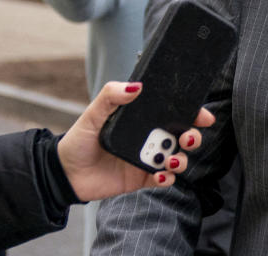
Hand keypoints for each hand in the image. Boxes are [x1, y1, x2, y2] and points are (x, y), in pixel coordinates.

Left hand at [57, 81, 214, 201]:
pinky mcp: (142, 179)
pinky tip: (158, 175)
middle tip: (188, 138)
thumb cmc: (79, 140)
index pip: (174, 114)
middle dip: (193, 137)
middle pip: (183, 137)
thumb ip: (111, 96)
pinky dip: (166, 178)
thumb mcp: (93, 114)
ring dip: (181, 160)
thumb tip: (136, 87)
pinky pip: (163, 180)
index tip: (203, 116)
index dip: (193, 114)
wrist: (64, 173)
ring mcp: (148, 159)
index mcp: (143, 120)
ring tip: (171, 160)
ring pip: (177, 159)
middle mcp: (150, 139)